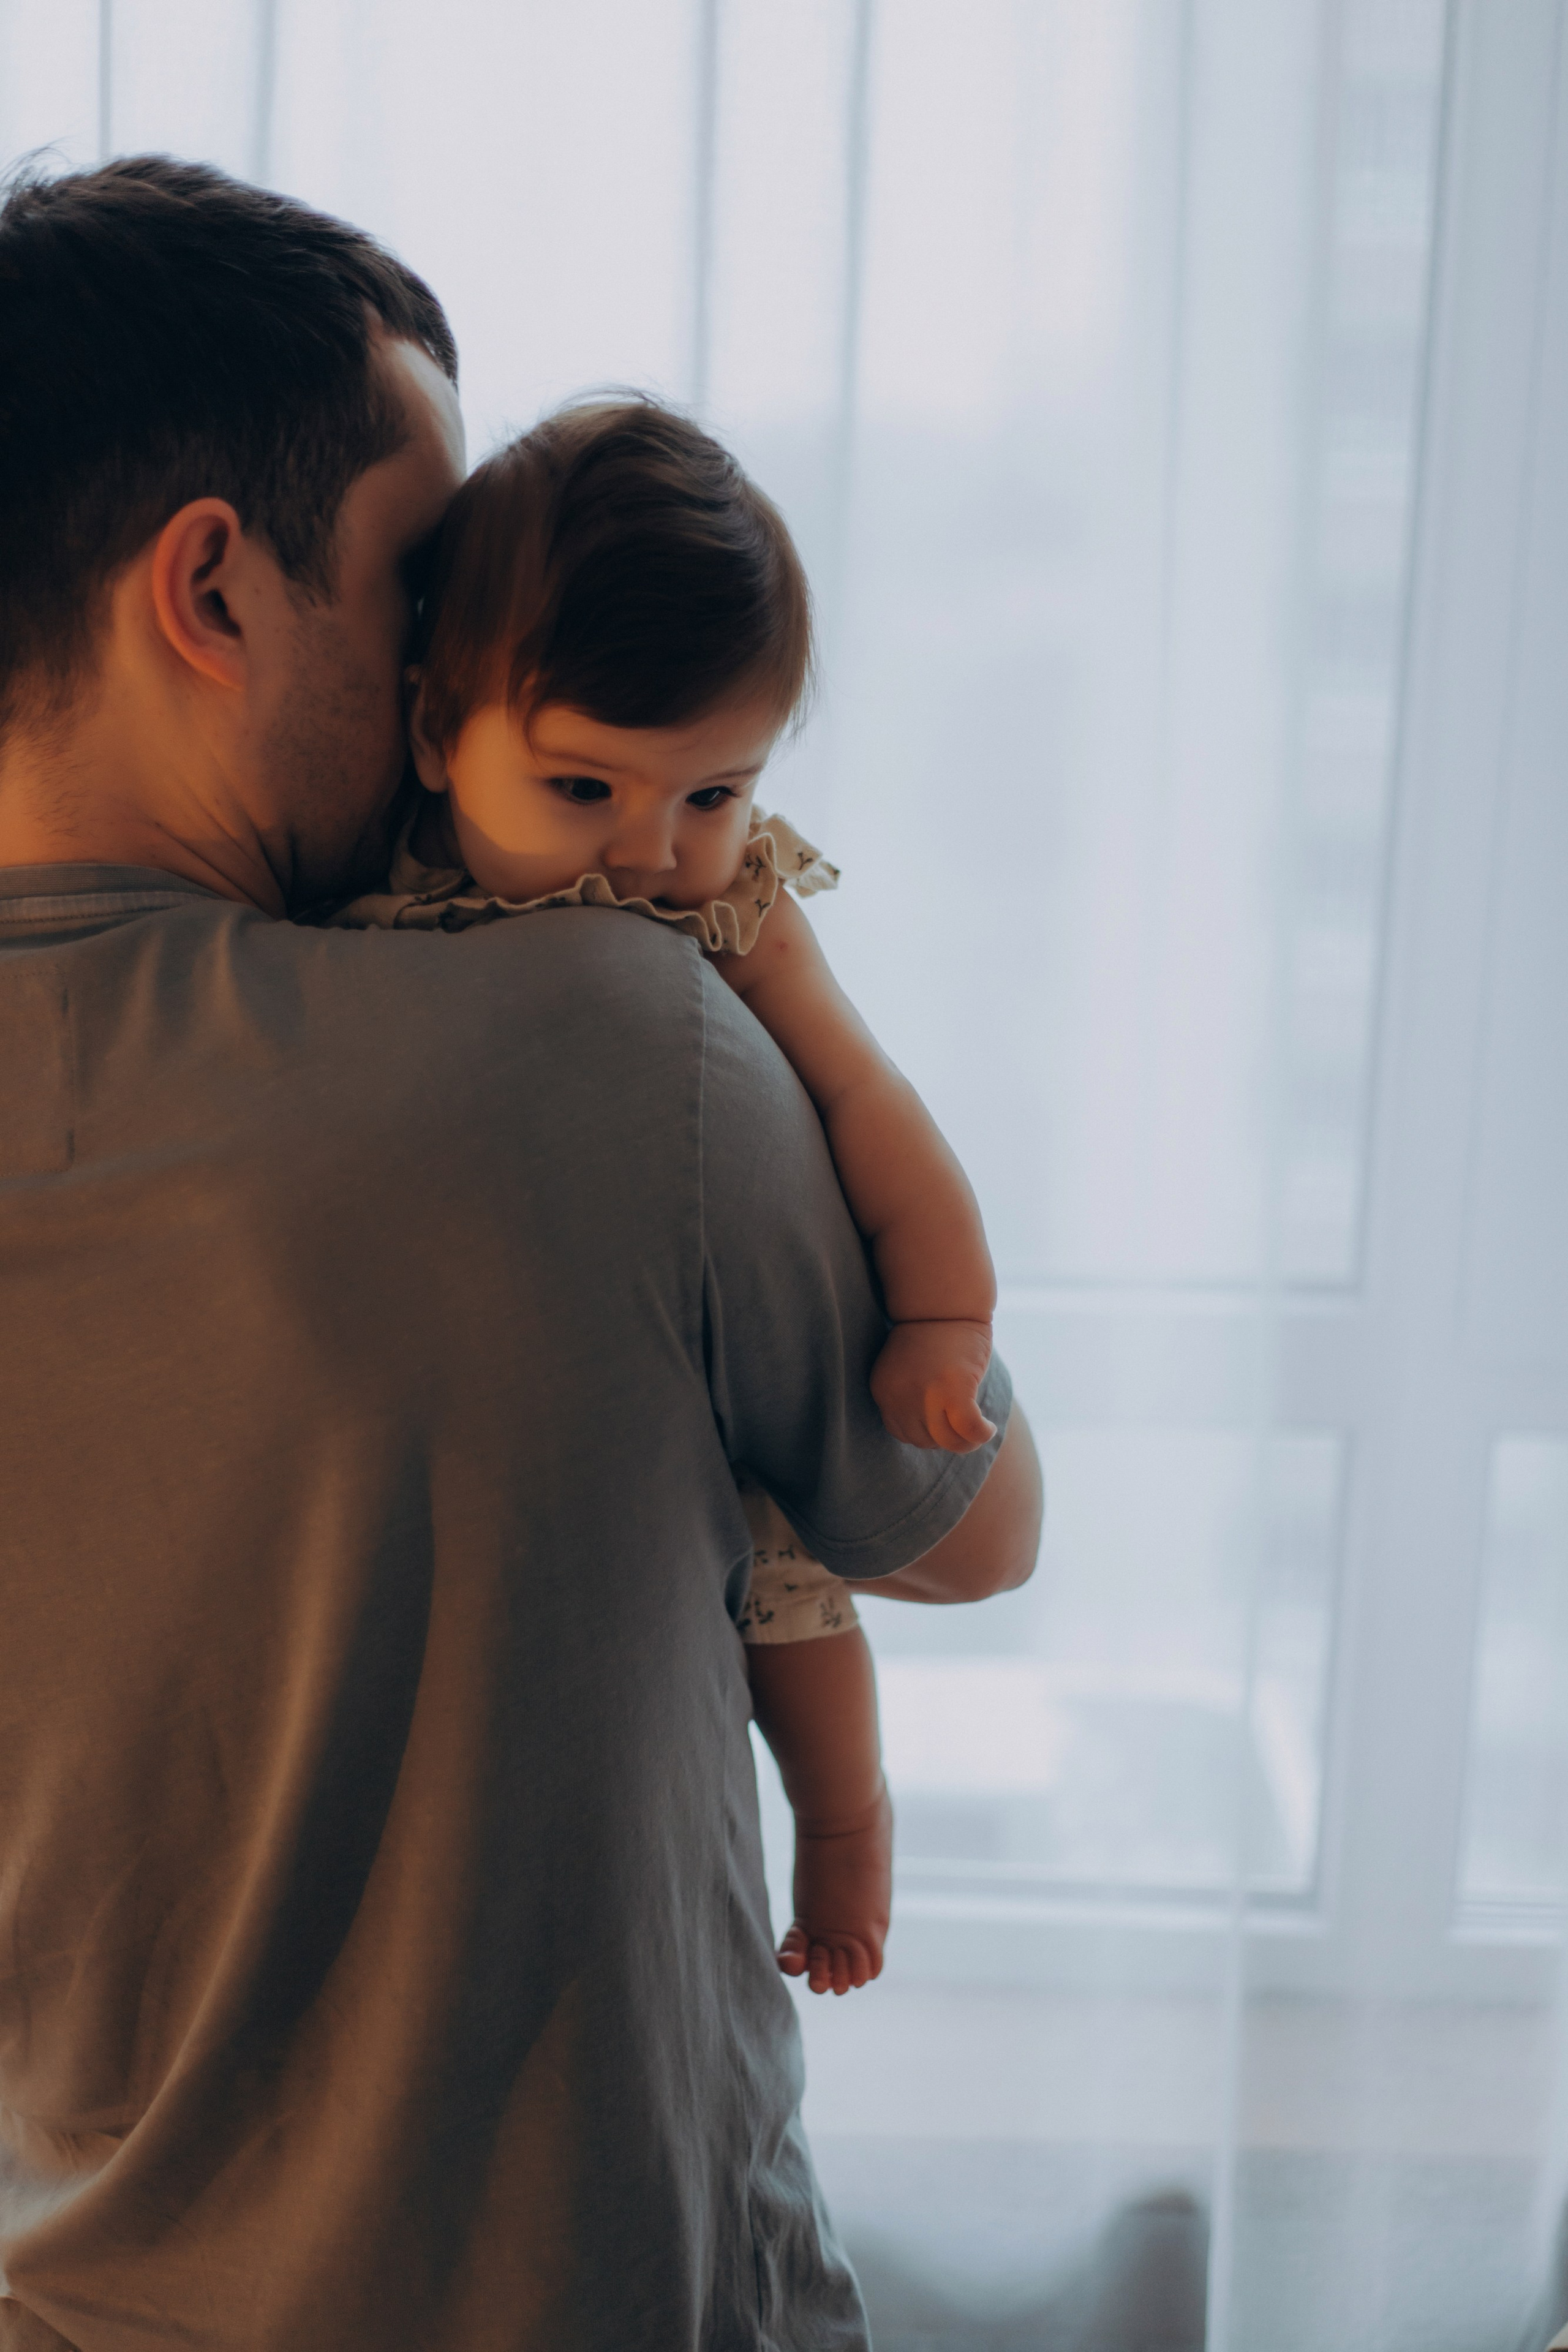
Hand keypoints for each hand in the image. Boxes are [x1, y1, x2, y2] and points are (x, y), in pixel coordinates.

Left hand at [869, 1317, 995, 1452]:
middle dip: (946, 1438)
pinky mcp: (954, 1389)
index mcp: (884, 1390)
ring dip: (965, 1443)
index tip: (943, 1423)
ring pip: (946, 1442)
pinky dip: (981, 1434)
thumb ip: (910, 1397)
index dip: (926, 1433)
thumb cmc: (932, 1334)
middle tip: (963, 1424)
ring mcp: (926, 1394)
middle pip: (924, 1440)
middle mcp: (899, 1396)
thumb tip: (932, 1434)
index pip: (901, 1432)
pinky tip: (988, 1427)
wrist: (946, 1302)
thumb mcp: (907, 1368)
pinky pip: (968, 1430)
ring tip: (979, 1431)